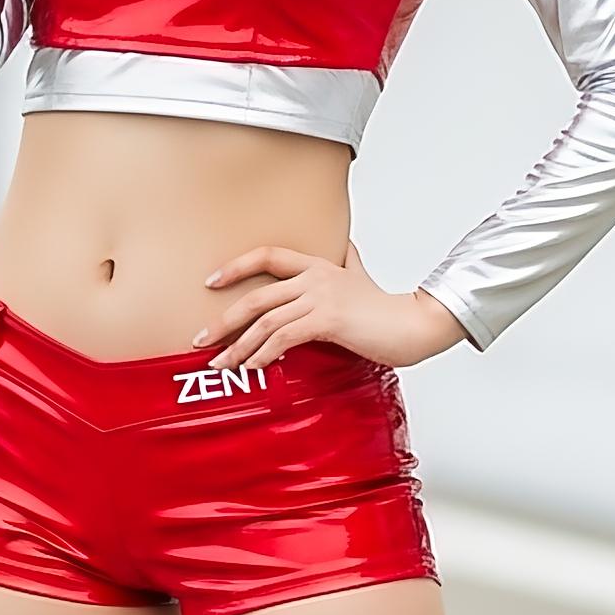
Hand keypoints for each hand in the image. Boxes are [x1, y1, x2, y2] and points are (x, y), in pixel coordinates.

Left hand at [190, 240, 469, 371]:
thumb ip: (348, 262)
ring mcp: (321, 297)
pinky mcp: (328, 320)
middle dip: (224, 320)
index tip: (211, 282)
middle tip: (201, 339)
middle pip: (257, 295)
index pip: (268, 255)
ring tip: (222, 364)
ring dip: (238, 345)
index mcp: (319, 265)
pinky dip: (263, 354)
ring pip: (266, 320)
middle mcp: (316, 276)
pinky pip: (284, 337)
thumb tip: (345, 247)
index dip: (236, 267)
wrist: (414, 325)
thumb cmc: (387, 309)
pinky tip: (253, 367)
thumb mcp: (362, 276)